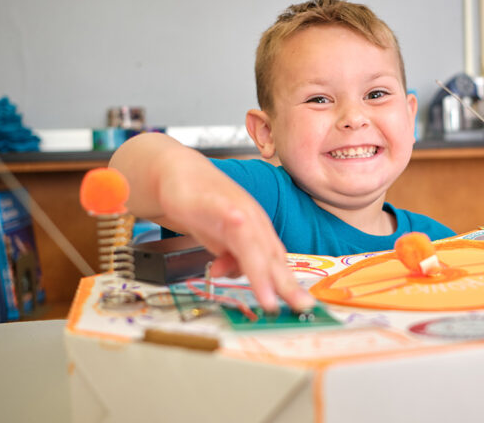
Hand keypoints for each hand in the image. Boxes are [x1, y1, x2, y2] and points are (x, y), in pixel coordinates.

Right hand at [156, 152, 314, 312]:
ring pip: (255, 245)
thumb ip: (230, 259)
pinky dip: (238, 231)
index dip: (289, 287)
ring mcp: (238, 211)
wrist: (181, 174)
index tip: (302, 308)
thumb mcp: (219, 242)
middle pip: (272, 257)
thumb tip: (235, 275)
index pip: (278, 264)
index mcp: (258, 233)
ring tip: (268, 299)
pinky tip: (240, 239)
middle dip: (286, 285)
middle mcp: (254, 223)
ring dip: (262, 272)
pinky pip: (231, 220)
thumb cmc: (204, 208)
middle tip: (301, 307)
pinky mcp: (218, 203)